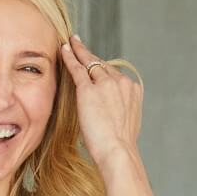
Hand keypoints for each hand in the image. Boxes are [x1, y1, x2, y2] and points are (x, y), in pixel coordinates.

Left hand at [59, 31, 142, 168]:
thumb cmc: (121, 148)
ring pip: (90, 63)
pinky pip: (78, 69)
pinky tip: (64, 49)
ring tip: (70, 43)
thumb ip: (121, 112)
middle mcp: (121, 82)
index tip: (96, 64)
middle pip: (102, 64)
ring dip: (79, 51)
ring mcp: (106, 84)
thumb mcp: (128, 124)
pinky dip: (70, 57)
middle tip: (79, 44)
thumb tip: (112, 115)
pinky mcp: (89, 90)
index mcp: (132, 90)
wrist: (118, 153)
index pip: (114, 74)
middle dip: (90, 56)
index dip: (103, 69)